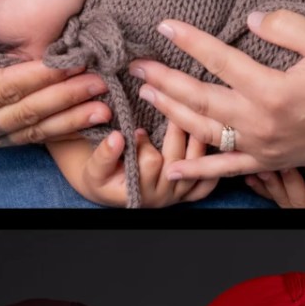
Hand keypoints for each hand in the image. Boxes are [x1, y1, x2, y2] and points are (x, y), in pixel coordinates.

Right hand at [0, 14, 112, 206]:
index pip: (0, 88)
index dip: (37, 76)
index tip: (69, 60)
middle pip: (24, 113)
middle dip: (65, 97)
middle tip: (101, 81)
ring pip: (29, 132)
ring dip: (68, 119)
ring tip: (104, 106)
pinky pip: (23, 139)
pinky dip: (54, 131)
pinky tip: (79, 121)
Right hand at [78, 127, 218, 206]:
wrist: (110, 188)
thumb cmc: (101, 176)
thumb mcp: (94, 168)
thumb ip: (104, 155)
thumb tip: (117, 137)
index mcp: (138, 192)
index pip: (150, 163)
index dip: (144, 143)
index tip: (138, 129)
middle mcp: (161, 197)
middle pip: (177, 160)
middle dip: (175, 132)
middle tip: (172, 108)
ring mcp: (177, 195)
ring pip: (196, 167)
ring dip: (196, 141)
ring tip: (193, 116)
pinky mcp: (188, 193)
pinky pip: (206, 183)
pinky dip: (210, 165)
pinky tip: (210, 144)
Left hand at [129, 10, 304, 181]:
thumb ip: (285, 25)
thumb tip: (248, 20)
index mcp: (273, 89)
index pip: (220, 61)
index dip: (190, 42)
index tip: (165, 27)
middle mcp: (260, 121)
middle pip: (201, 98)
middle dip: (165, 81)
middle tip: (137, 66)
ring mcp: (261, 146)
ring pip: (205, 131)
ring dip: (172, 114)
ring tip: (147, 95)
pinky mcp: (267, 162)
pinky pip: (226, 169)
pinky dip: (198, 170)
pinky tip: (173, 167)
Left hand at [246, 166, 304, 208]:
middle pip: (297, 194)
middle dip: (290, 176)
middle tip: (284, 158)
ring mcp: (292, 206)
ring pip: (280, 195)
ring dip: (271, 180)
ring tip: (264, 166)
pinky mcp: (280, 202)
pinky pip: (267, 196)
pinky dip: (258, 185)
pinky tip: (251, 176)